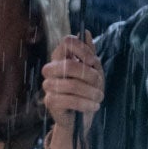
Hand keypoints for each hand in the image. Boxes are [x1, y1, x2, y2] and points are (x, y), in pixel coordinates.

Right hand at [41, 31, 102, 148]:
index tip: (93, 62)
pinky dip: (85, 104)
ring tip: (99, 98)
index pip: (67, 42)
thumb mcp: (94, 71)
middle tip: (99, 84)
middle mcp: (51, 69)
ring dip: (91, 93)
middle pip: (69, 65)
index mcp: (61, 58)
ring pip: (71, 85)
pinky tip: (93, 106)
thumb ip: (89, 53)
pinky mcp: (50, 102)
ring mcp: (48, 85)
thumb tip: (85, 31)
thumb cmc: (88, 91)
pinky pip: (68, 100)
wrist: (82, 116)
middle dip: (89, 76)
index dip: (82, 50)